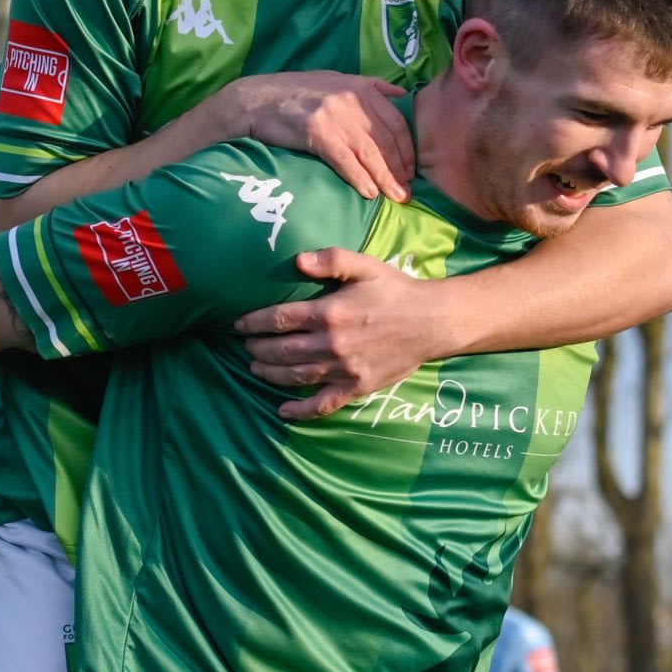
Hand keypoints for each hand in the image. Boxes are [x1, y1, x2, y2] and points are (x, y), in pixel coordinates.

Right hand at [226, 73, 412, 201]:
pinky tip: (369, 193)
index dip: (407, 148)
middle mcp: (352, 99)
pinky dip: (360, 179)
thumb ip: (368, 86)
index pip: (396, 121)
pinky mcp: (317, 133)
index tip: (411, 169)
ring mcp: (335, 115)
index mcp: (361, 87)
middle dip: (400, 169)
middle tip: (407, 192)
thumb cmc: (295, 93)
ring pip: (370, 153)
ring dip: (386, 179)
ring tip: (396, 198)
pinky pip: (346, 161)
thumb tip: (400, 94)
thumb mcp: (335, 79)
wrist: (255, 100)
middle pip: (387, 140)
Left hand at [235, 247, 447, 419]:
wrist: (431, 321)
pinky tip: (283, 411)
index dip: (254, 323)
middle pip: (282, 350)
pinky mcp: (357, 388)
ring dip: (270, 374)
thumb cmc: (395, 291)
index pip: (279, 319)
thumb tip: (297, 262)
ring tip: (255, 368)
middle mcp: (332, 344)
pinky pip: (324, 404)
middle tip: (246, 346)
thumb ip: (331, 260)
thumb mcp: (365, 265)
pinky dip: (301, 411)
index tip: (239, 324)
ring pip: (296, 376)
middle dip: (258, 348)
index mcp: (330, 312)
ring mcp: (344, 369)